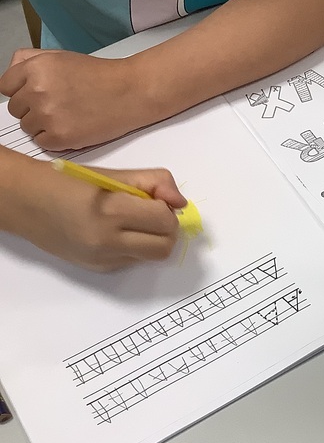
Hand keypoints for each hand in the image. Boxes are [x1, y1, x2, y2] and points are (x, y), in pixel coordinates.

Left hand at [0, 49, 146, 149]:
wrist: (132, 92)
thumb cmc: (101, 76)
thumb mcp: (62, 56)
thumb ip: (29, 60)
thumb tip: (11, 75)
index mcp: (35, 68)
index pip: (5, 87)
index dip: (22, 91)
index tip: (36, 94)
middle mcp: (37, 91)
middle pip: (16, 109)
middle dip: (33, 108)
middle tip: (59, 105)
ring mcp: (48, 116)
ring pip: (28, 127)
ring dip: (44, 125)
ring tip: (69, 116)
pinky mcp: (60, 137)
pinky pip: (42, 142)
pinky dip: (55, 139)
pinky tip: (73, 127)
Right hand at [14, 161, 184, 271]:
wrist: (25, 202)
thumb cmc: (67, 182)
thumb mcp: (114, 173)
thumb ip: (154, 182)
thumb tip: (180, 203)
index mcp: (110, 212)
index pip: (164, 220)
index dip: (166, 208)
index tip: (154, 199)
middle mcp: (106, 242)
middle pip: (164, 247)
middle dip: (166, 228)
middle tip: (150, 212)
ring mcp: (101, 260)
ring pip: (152, 257)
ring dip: (154, 239)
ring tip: (135, 222)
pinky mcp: (97, 269)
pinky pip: (133, 261)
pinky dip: (136, 247)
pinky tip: (119, 232)